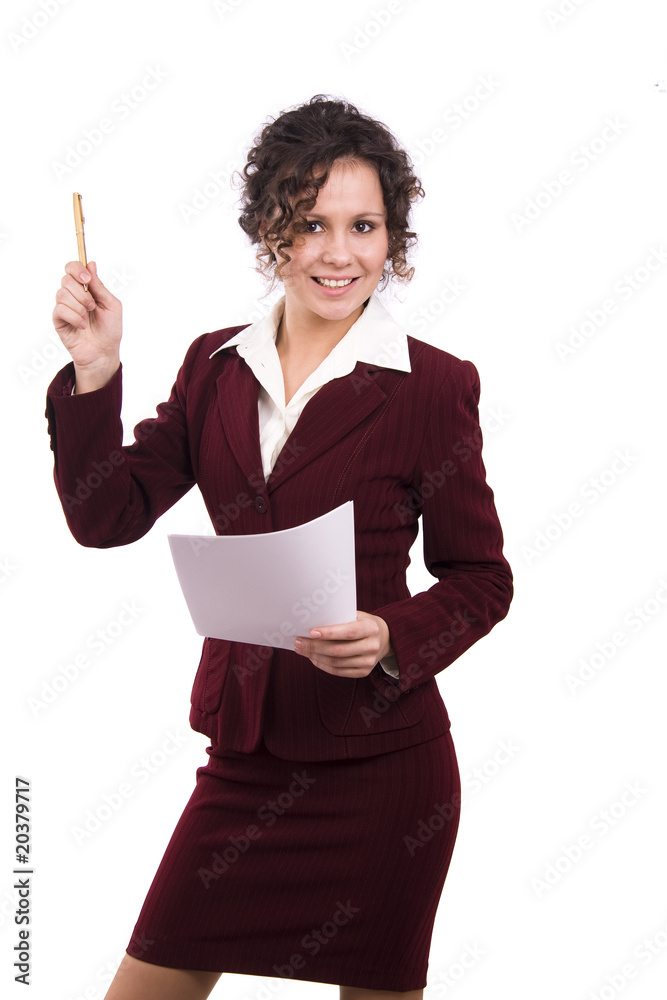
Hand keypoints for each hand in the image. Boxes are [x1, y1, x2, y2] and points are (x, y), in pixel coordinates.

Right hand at [52, 260, 121, 390]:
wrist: (103, 352)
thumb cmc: (110, 330)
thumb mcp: (111, 305)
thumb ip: (100, 285)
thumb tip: (91, 264)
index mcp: (86, 288)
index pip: (72, 268)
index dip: (77, 269)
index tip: (87, 280)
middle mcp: (73, 295)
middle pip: (66, 279)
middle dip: (81, 293)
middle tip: (92, 306)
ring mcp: (64, 306)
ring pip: (62, 294)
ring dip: (79, 307)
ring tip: (88, 319)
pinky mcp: (58, 319)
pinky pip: (60, 310)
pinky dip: (74, 317)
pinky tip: (82, 326)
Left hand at [293, 610, 393, 677]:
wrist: (384, 639)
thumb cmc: (363, 624)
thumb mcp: (357, 616)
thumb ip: (340, 619)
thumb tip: (311, 621)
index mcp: (371, 628)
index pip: (349, 632)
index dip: (329, 633)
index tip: (311, 632)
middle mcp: (372, 646)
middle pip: (339, 650)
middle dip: (315, 647)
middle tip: (299, 642)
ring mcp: (369, 662)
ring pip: (336, 663)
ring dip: (315, 657)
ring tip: (301, 650)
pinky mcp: (364, 672)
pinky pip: (338, 671)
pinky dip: (322, 665)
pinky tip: (313, 658)